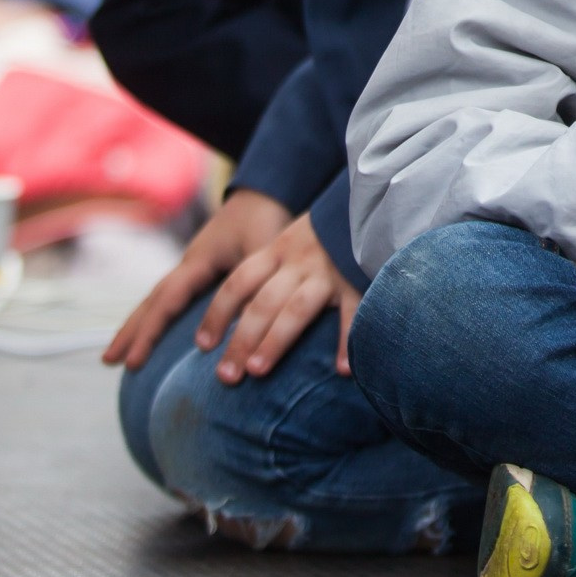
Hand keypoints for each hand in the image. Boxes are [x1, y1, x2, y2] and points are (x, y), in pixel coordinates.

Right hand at [102, 188, 289, 369]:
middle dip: (131, 332)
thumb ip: (254, 285)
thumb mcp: (262, 250)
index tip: (134, 361)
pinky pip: (172, 295)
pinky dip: (157, 313)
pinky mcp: (200, 267)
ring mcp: (191, 265)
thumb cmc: (264, 218)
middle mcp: (188, 264)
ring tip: (118, 352)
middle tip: (107, 361)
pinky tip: (154, 328)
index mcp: (198, 261)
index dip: (150, 333)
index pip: (167, 301)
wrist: (263, 190)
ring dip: (138, 324)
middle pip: (152, 301)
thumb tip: (244, 329)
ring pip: (158, 298)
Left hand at [199, 212, 361, 382]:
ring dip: (274, 341)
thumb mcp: (294, 240)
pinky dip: (348, 340)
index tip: (202, 345)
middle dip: (240, 340)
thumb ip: (275, 270)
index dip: (217, 314)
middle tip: (226, 376)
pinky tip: (343, 370)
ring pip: (295, 309)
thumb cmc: (329, 232)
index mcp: (278, 250)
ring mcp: (328, 270)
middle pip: (262, 303)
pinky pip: (353, 312)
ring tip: (257, 371)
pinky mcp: (358, 277)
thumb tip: (245, 315)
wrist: (373, 199)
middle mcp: (298, 261)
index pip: (238, 283)